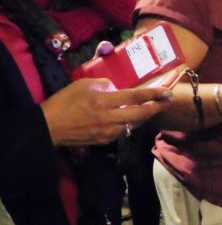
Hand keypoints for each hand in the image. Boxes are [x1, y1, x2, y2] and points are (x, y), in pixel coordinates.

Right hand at [40, 78, 171, 145]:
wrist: (50, 127)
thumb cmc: (64, 102)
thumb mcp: (83, 84)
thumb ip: (105, 85)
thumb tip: (118, 89)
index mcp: (103, 101)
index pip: (135, 97)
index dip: (153, 94)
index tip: (167, 91)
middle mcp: (110, 118)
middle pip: (141, 114)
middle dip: (157, 107)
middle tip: (168, 101)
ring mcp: (109, 131)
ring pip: (135, 124)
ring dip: (146, 116)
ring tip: (154, 108)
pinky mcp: (106, 140)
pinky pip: (124, 131)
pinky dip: (131, 123)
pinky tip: (134, 117)